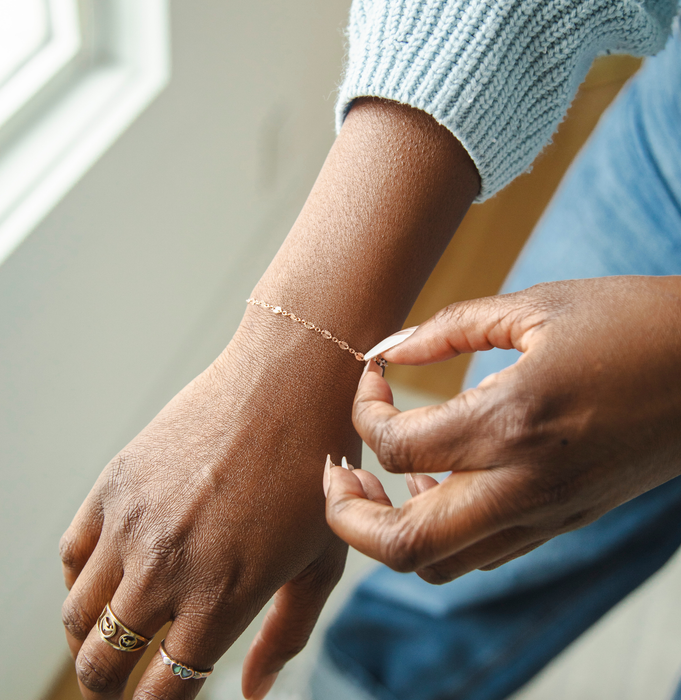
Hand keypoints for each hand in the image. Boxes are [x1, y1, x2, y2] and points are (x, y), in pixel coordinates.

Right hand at [60, 323, 359, 699]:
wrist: (287, 385)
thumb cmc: (316, 471)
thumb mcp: (320, 560)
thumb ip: (285, 634)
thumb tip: (249, 693)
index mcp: (221, 598)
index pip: (161, 692)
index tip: (159, 698)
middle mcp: (165, 569)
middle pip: (102, 665)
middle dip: (111, 686)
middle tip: (126, 680)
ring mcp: (132, 524)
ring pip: (76, 617)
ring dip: (89, 640)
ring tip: (115, 633)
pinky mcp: (114, 483)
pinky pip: (71, 553)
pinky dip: (79, 581)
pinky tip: (109, 577)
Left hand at [325, 277, 680, 583]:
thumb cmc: (632, 322)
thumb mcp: (537, 305)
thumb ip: (450, 327)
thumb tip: (388, 350)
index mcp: (512, 423)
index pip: (395, 449)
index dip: (363, 411)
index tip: (370, 377)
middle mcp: (525, 487)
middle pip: (402, 547)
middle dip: (346, 516)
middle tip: (336, 470)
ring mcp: (546, 515)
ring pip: (439, 565)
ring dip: (391, 529)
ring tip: (380, 477)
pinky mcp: (563, 522)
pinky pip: (479, 553)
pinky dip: (438, 531)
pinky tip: (435, 483)